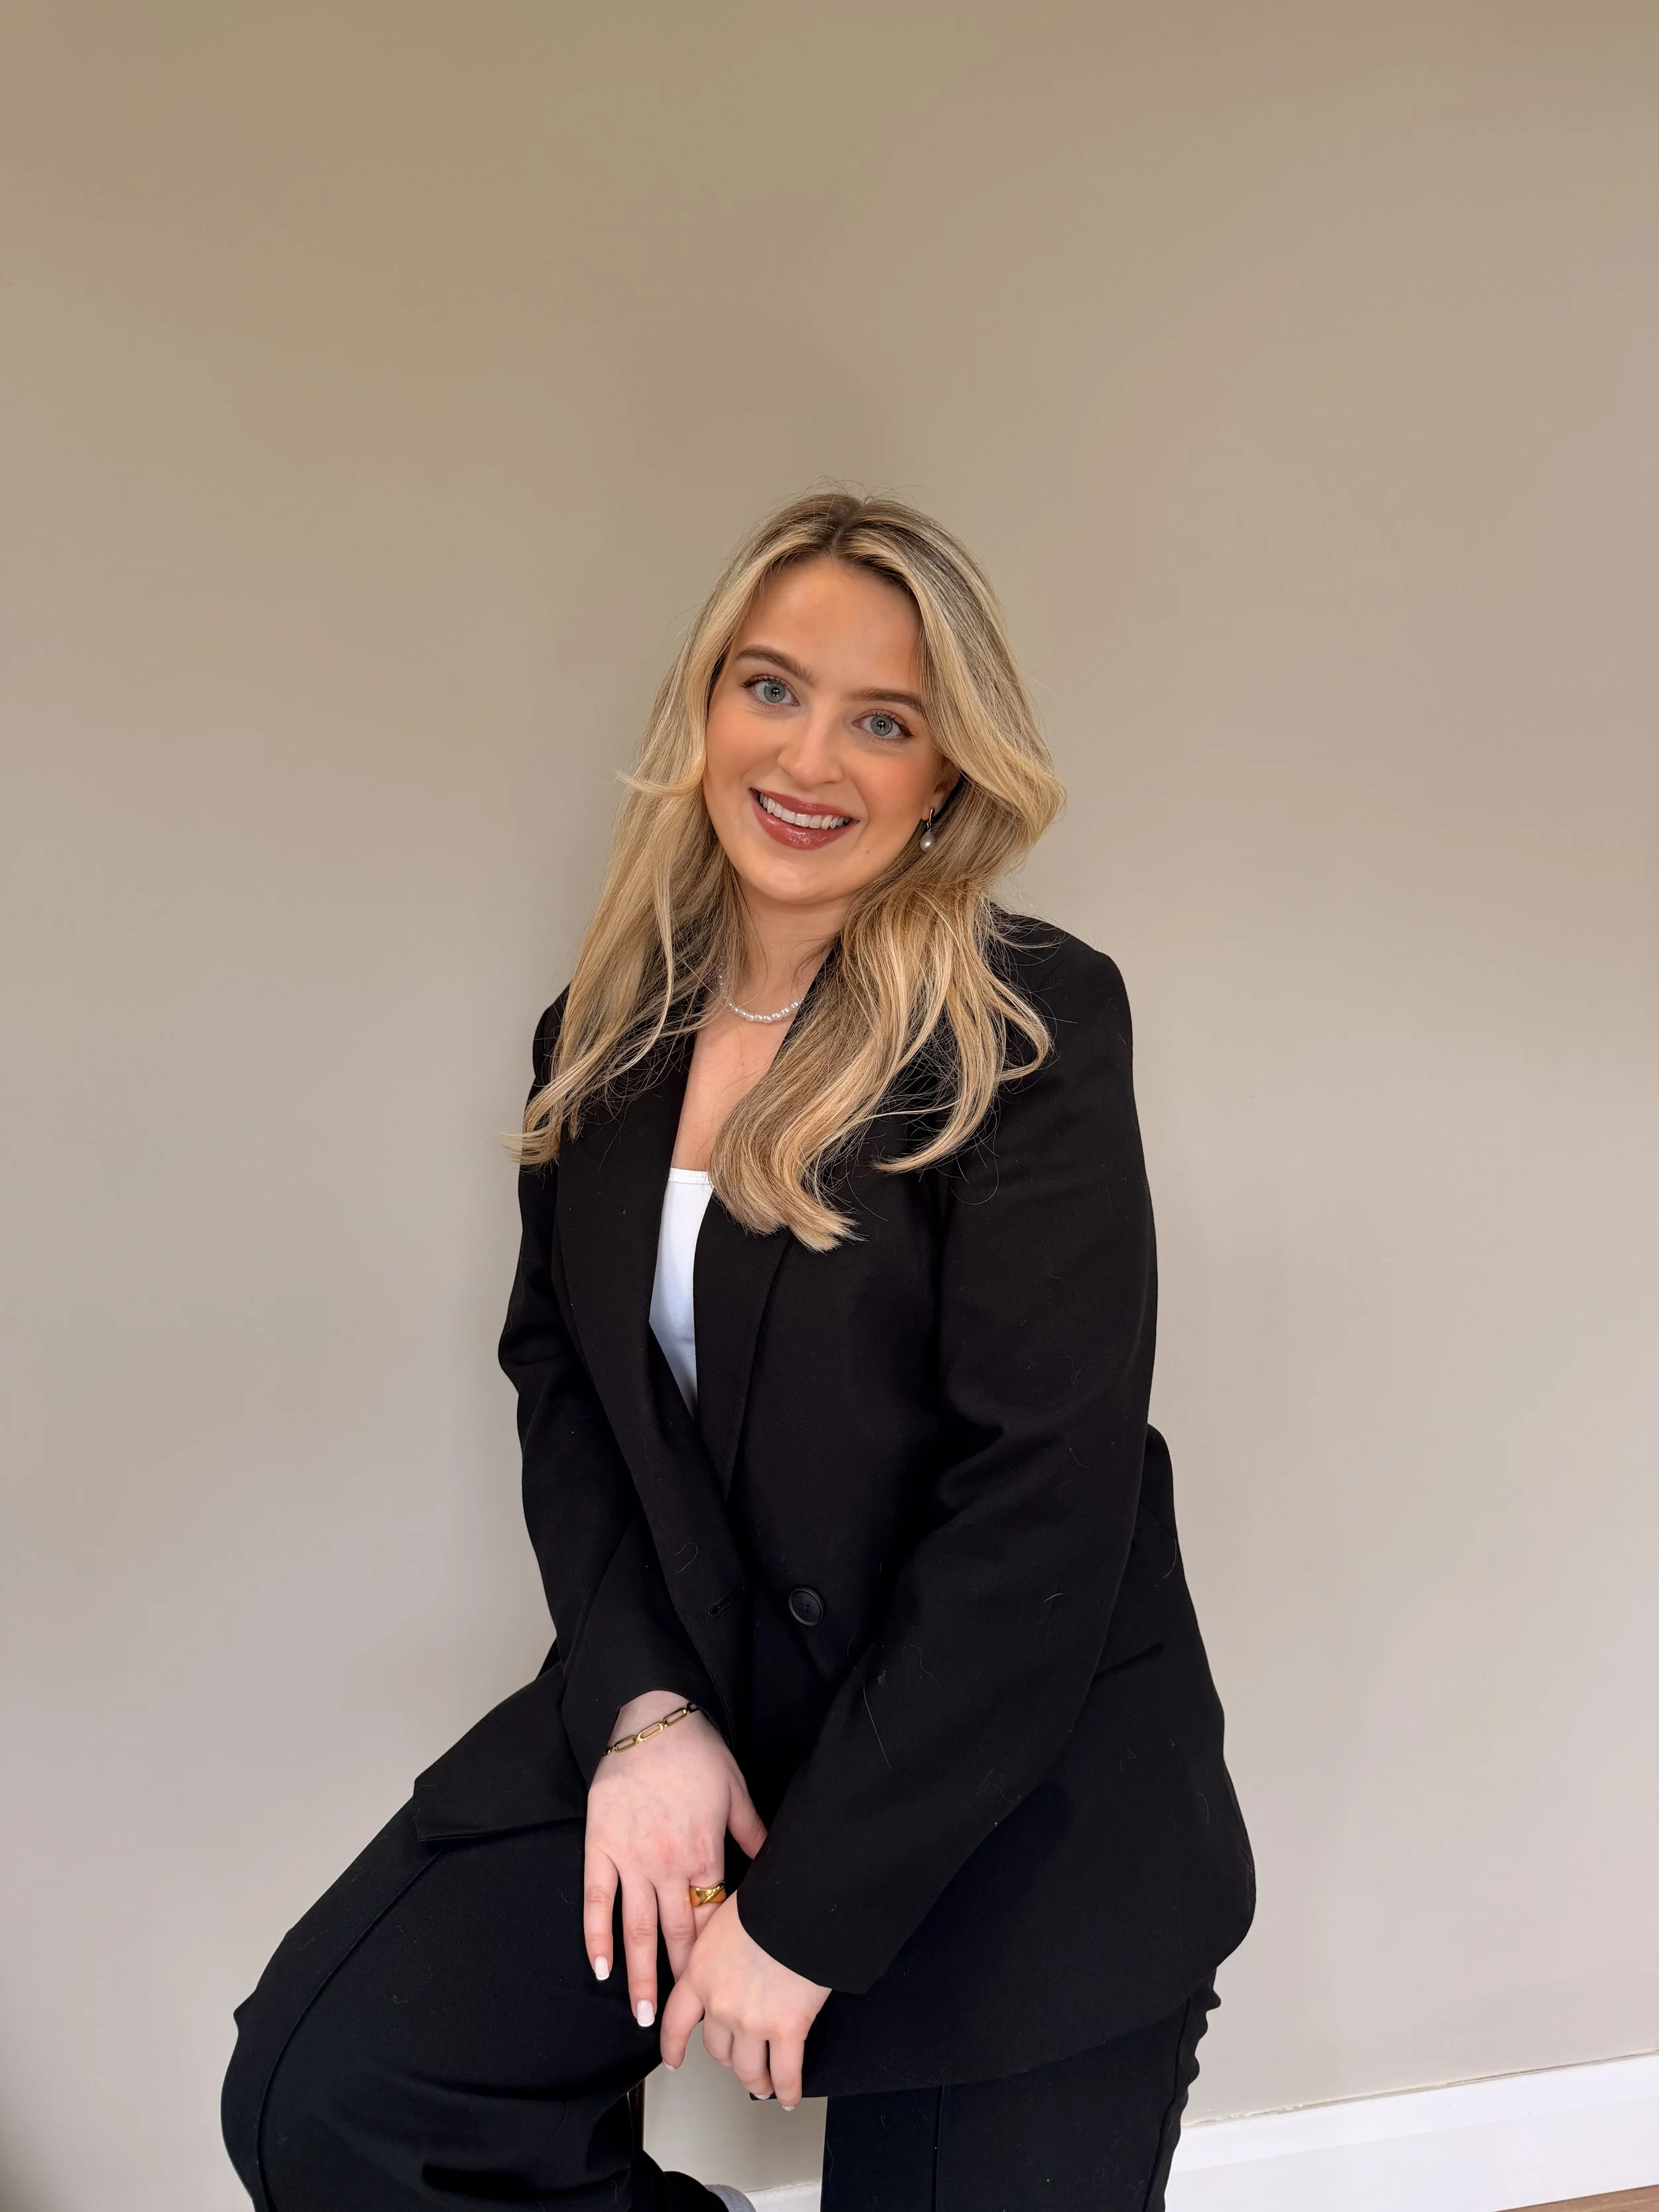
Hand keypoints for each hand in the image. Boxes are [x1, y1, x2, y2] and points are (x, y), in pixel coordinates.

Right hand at [584, 1691, 766, 2028]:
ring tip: (639, 2014)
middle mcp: (668, 1866)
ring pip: (636, 1928)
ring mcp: (631, 1858)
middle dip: (678, 1983)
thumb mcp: (738, 1792)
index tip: (719, 1992)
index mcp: (705, 1854)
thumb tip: (777, 1868)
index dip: (713, 1959)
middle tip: (677, 2025)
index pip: (710, 1920)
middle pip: (675, 1935)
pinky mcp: (601, 1845)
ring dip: (639, 1974)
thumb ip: (755, 1835)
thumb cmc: (698, 1752)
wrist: (653, 1718)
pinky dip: (596, 1934)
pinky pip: (597, 1898)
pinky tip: (599, 1966)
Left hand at [660, 1895, 829, 2110]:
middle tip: (738, 2061)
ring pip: (748, 2069)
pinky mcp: (787, 2029)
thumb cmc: (768, 1899)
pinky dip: (787, 2090)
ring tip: (763, 2086)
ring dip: (756, 2081)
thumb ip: (717, 1941)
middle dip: (728, 2059)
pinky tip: (788, 2097)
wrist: (800, 1904)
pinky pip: (785, 2073)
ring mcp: (752, 2021)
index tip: (674, 2059)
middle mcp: (719, 2003)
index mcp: (700, 1972)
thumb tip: (724, 1946)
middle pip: (716, 2049)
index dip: (673, 2046)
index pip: (675, 2020)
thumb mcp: (725, 1914)